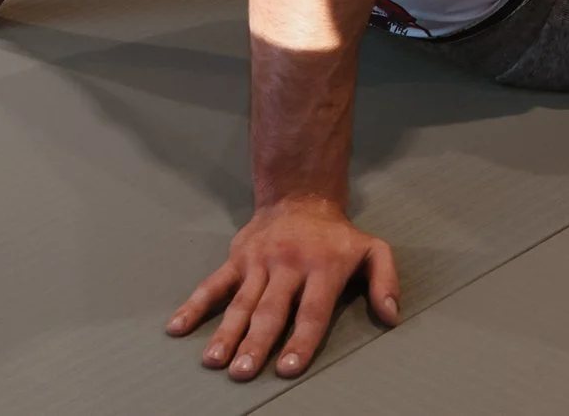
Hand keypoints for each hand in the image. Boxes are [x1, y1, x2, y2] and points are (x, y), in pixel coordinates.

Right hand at [168, 198, 400, 381]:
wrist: (299, 195)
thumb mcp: (373, 249)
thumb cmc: (338, 235)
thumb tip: (391, 316)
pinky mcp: (238, 258)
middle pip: (270, 310)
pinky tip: (178, 326)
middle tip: (243, 372)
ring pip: (240, 302)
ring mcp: (259, 261)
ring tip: (214, 360)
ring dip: (226, 332)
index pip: (310, 311)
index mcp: (322, 268)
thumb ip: (385, 281)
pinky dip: (194, 305)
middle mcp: (288, 265)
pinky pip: (213, 283)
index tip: (287, 368)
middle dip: (256, 343)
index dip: (299, 341)